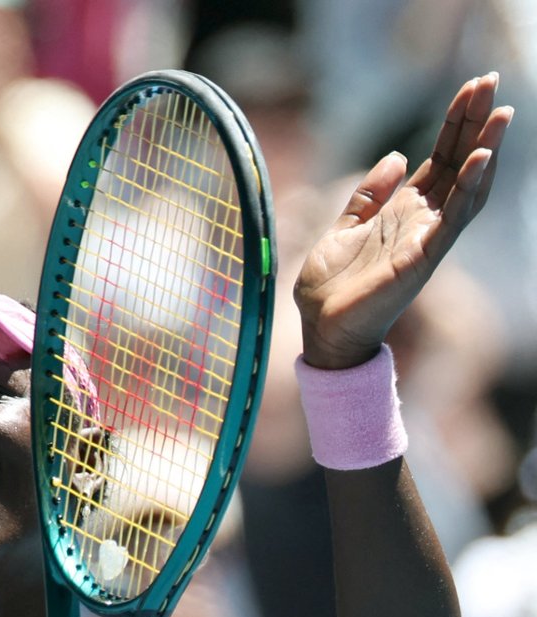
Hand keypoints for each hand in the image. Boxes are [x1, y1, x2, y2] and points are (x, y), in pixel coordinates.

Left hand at [295, 72, 513, 369]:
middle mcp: (422, 222)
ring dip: (484, 150)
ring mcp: (425, 240)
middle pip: (458, 164)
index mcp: (404, 211)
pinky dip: (468, 190)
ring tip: (500, 114)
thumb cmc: (331, 288)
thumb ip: (369, 194)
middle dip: (474, 123)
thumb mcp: (343, 228)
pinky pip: (452, 220)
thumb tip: (398, 157)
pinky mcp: (420, 259)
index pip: (440, 159)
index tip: (473, 87)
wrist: (321, 329)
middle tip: (491, 82)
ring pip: (466, 188)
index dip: (456, 123)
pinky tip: (479, 159)